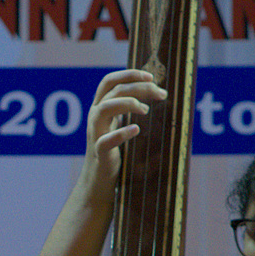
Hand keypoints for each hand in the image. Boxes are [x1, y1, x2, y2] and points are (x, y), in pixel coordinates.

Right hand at [76, 69, 167, 202]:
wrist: (98, 181)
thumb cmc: (113, 151)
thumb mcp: (119, 125)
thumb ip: (129, 109)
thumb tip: (158, 93)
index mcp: (99, 108)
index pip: (109, 82)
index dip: (129, 74)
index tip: (151, 77)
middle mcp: (95, 117)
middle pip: (112, 90)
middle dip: (137, 86)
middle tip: (159, 92)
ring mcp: (95, 134)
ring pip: (104, 108)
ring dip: (127, 103)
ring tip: (146, 110)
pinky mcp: (99, 152)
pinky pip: (105, 141)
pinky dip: (121, 133)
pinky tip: (136, 129)